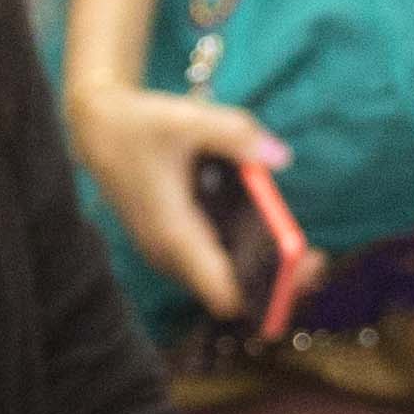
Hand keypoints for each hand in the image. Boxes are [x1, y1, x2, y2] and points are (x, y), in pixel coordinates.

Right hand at [63, 76, 290, 322]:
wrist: (96, 127)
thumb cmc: (139, 124)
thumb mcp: (187, 117)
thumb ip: (235, 133)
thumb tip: (280, 156)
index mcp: (173, 233)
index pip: (224, 293)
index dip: (269, 291)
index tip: (303, 268)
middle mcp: (169, 254)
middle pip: (230, 296)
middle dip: (276, 284)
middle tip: (316, 261)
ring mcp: (168, 254)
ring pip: (221, 284)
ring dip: (260, 274)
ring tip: (302, 252)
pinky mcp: (171, 245)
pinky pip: (213, 266)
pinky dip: (243, 260)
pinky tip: (269, 237)